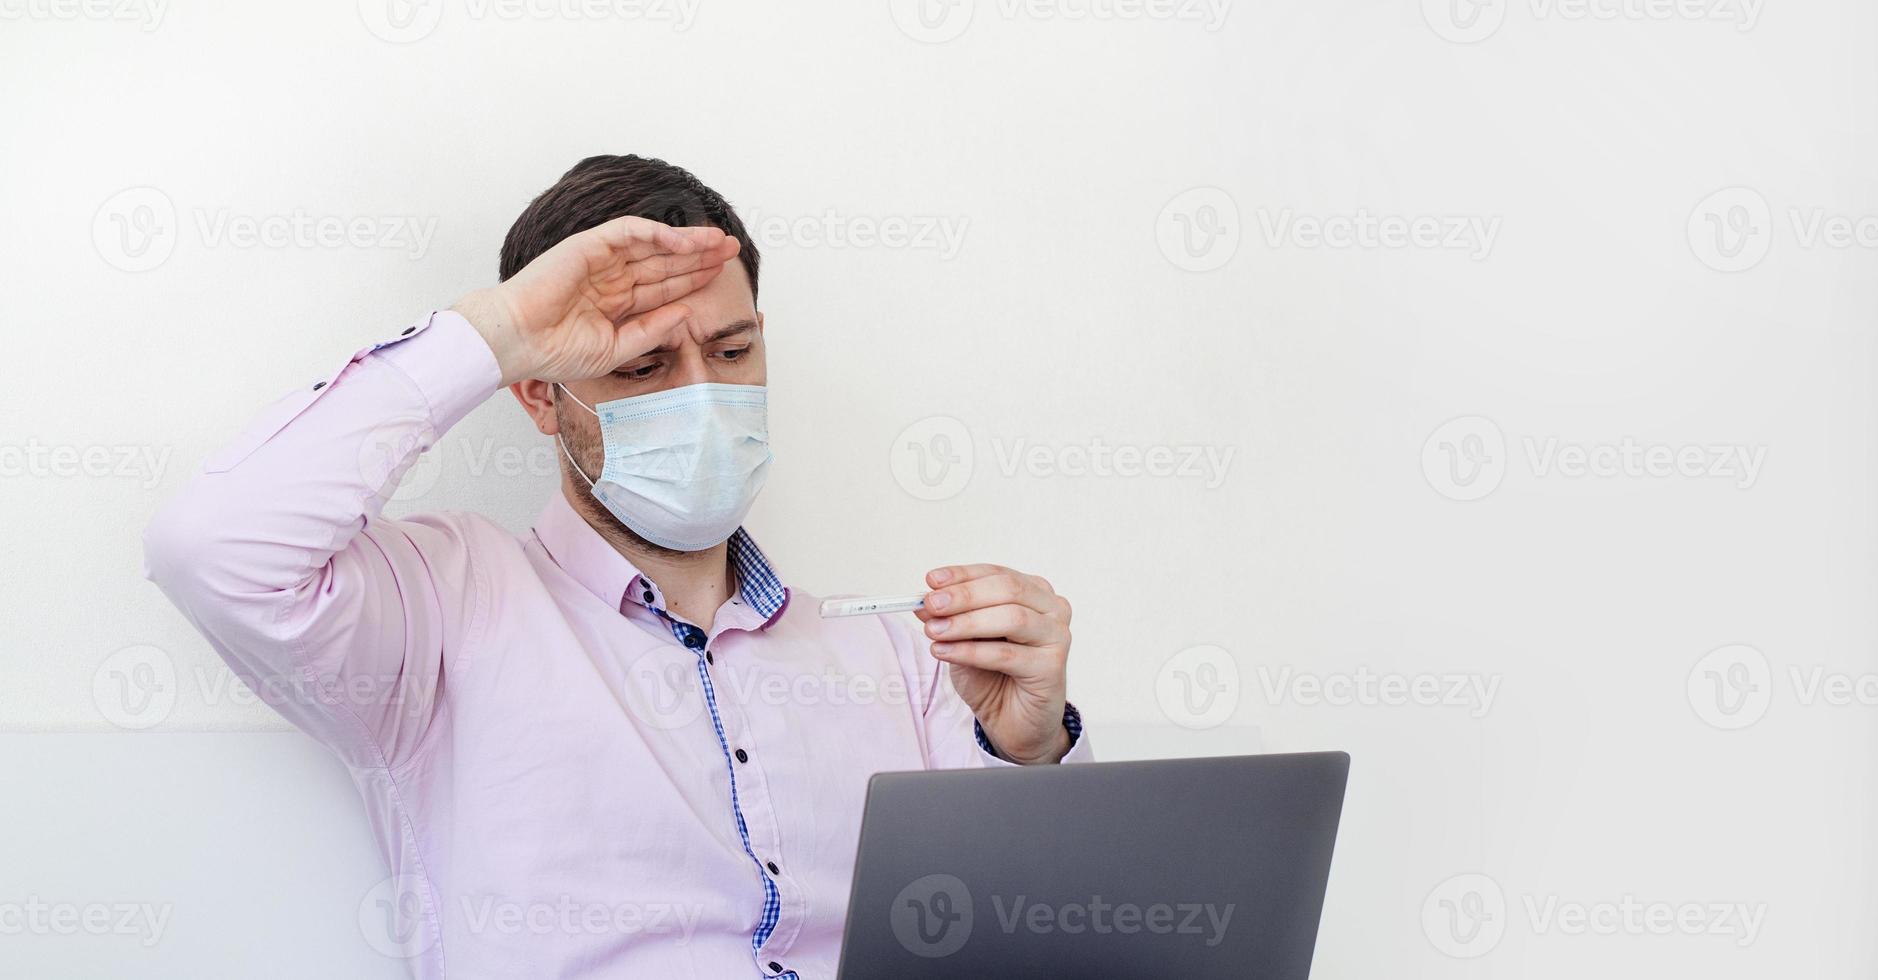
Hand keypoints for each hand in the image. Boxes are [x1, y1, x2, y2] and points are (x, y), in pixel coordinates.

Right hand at [452, 216, 741, 386]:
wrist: (517, 342)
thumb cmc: (555, 351)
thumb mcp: (616, 349)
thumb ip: (651, 331)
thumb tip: (686, 313)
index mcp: (617, 303)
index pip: (664, 286)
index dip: (693, 278)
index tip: (723, 275)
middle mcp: (612, 278)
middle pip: (665, 261)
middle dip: (698, 255)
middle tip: (731, 248)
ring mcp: (601, 260)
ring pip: (653, 244)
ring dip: (686, 240)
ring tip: (717, 240)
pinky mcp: (588, 245)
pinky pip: (629, 232)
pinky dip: (656, 232)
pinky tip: (682, 239)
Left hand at [916, 564, 1073, 764]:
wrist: (1014, 723)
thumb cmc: (994, 677)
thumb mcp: (963, 641)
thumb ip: (949, 619)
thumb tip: (922, 601)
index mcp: (1034, 593)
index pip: (997, 574)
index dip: (962, 575)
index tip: (931, 580)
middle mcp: (1052, 609)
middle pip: (1008, 590)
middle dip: (964, 596)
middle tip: (931, 604)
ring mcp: (1057, 637)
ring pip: (1012, 618)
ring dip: (967, 623)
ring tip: (934, 631)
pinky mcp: (1052, 667)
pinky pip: (1007, 654)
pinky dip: (971, 652)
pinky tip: (944, 652)